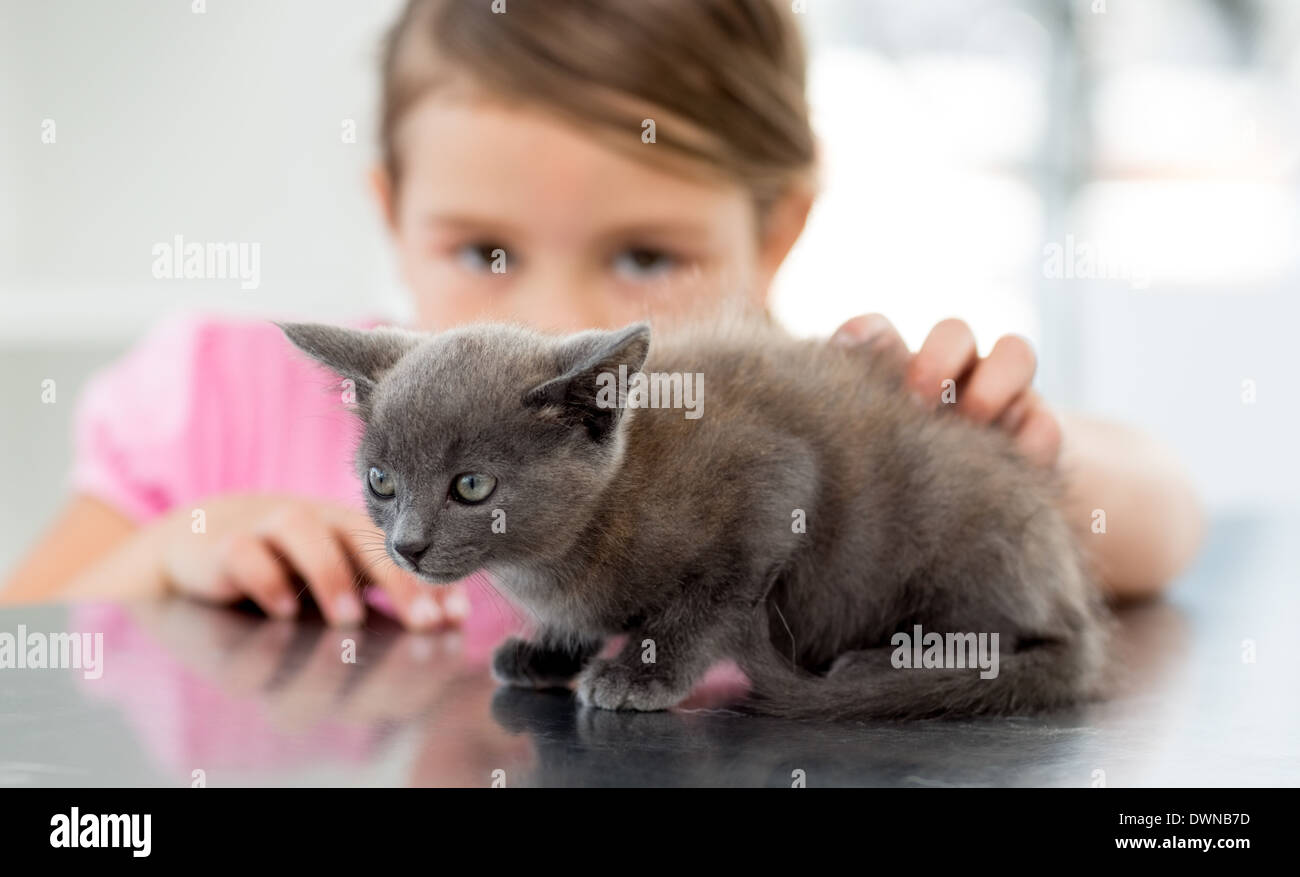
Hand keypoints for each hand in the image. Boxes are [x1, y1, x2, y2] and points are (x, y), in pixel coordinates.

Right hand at [157, 493, 468, 629]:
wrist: (200, 538)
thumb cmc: (287, 566)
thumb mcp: (339, 577)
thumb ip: (385, 595)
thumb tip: (451, 619)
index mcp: (351, 530)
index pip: (400, 549)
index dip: (429, 579)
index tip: (456, 617)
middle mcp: (317, 520)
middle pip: (362, 536)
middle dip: (398, 580)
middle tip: (424, 623)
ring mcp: (266, 526)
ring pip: (301, 531)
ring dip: (330, 575)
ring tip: (352, 620)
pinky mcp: (221, 544)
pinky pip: (242, 552)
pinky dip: (265, 580)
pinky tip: (284, 610)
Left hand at [832, 314, 1061, 466]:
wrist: (946, 525)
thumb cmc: (876, 488)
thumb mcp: (856, 456)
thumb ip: (844, 429)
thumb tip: (813, 417)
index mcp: (889, 373)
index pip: (876, 333)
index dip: (867, 336)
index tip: (850, 356)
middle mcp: (947, 373)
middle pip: (955, 332)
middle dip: (938, 358)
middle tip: (920, 399)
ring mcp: (998, 397)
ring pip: (1015, 352)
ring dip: (995, 382)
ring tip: (974, 420)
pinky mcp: (1035, 432)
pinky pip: (1045, 422)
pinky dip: (1032, 438)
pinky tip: (1015, 459)